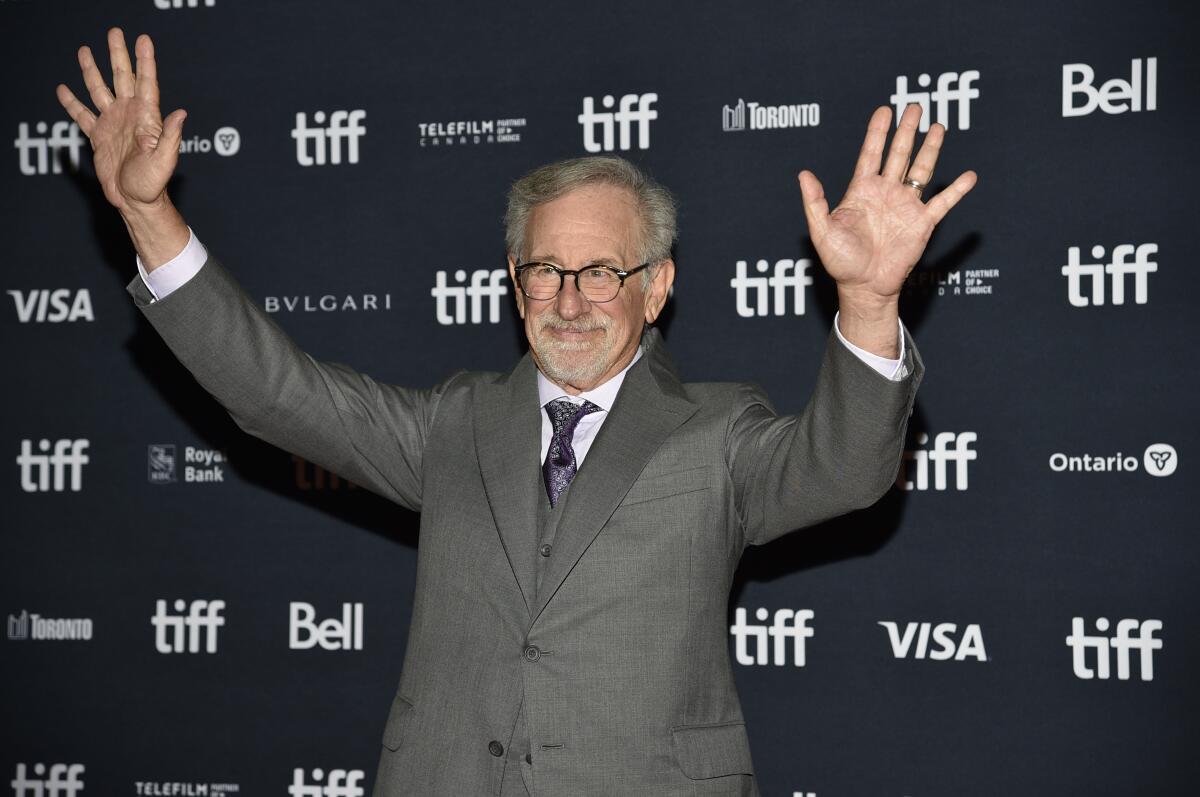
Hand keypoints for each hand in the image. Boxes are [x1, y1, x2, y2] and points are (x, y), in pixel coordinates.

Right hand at [56, 28, 185, 213]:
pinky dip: (72, 102)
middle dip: (118, 55)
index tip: (143, 39)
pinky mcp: (98, 136)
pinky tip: (64, 89)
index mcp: (147, 118)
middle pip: (122, 78)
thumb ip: (171, 136)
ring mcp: (113, 123)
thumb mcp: (165, 160)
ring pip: (100, 90)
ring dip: (92, 71)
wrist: (135, 201)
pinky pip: (82, 115)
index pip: (146, 82)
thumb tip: (182, 113)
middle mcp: (130, 115)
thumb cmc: (153, 184)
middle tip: (114, 32)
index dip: (145, 61)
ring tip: (84, 50)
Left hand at [799, 104, 976, 310]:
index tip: (883, 110)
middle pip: (898, 154)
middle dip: (906, 131)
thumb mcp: (822, 231)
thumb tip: (804, 174)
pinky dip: (957, 190)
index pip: (871, 154)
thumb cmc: (841, 261)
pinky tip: (969, 176)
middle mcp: (886, 193)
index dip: (877, 133)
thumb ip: (814, 203)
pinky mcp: (922, 223)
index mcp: (861, 191)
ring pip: (921, 170)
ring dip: (930, 149)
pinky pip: (943, 202)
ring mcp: (905, 206)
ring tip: (938, 127)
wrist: (864, 286)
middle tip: (914, 107)